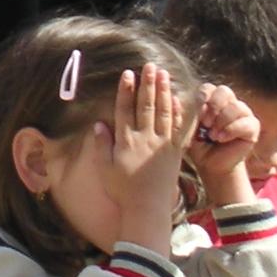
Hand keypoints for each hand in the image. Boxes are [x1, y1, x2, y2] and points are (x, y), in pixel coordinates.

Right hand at [95, 63, 189, 253]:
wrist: (147, 209)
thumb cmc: (122, 191)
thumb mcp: (105, 169)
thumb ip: (102, 145)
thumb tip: (98, 124)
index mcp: (126, 141)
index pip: (125, 110)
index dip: (126, 91)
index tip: (128, 74)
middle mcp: (145, 139)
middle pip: (146, 106)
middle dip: (148, 84)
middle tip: (150, 66)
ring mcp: (161, 145)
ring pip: (163, 112)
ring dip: (164, 92)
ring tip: (164, 75)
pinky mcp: (174, 153)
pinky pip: (177, 129)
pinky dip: (178, 113)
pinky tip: (178, 100)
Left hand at [188, 83, 259, 204]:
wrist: (212, 165)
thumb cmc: (198, 145)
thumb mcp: (188, 129)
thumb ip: (183, 115)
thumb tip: (175, 98)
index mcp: (212, 99)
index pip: (209, 88)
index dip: (203, 98)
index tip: (198, 113)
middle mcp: (229, 102)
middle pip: (224, 91)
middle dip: (214, 106)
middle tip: (206, 123)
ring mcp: (243, 113)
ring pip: (236, 106)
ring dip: (222, 121)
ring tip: (212, 136)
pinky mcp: (253, 126)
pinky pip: (246, 122)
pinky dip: (232, 130)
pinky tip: (221, 138)